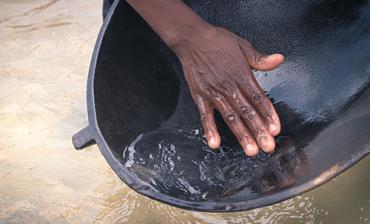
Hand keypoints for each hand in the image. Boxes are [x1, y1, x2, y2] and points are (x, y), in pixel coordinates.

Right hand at [173, 26, 283, 155]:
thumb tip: (280, 59)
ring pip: (230, 117)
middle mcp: (229, 87)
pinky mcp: (200, 96)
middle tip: (268, 147)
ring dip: (241, 135)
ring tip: (250, 150)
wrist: (193, 39)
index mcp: (242, 75)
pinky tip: (214, 143)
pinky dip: (209, 129)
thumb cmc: (218, 42)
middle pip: (247, 112)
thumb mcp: (242, 46)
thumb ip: (260, 58)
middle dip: (258, 131)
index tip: (275, 129)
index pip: (259, 98)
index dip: (268, 114)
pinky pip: (205, 115)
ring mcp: (214, 93)